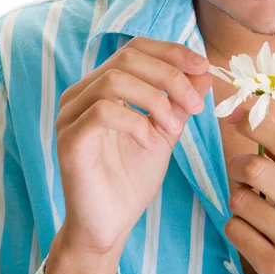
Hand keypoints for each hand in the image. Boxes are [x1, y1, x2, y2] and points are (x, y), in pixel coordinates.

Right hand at [54, 36, 211, 257]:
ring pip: (115, 80)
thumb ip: (180, 100)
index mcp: (101, 86)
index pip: (134, 48)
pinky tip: (150, 144)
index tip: (203, 66)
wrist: (109, 225)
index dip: (171, 52)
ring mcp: (70, 114)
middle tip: (195, 105)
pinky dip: (136, 123)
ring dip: (155, 100)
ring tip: (174, 128)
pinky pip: (103, 112)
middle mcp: (81, 93)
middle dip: (170, 76)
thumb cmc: (133, 178)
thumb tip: (205, 69)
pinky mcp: (69, 139)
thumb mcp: (166, 130)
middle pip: (127, 58)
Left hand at [224, 113, 274, 273]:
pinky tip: (253, 231)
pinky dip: (236, 224)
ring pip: (239, 199)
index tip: (236, 116)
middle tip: (238, 170)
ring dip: (238, 197)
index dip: (257, 126)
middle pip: (256, 169)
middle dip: (236, 164)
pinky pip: (234, 228)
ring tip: (253, 206)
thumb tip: (252, 120)